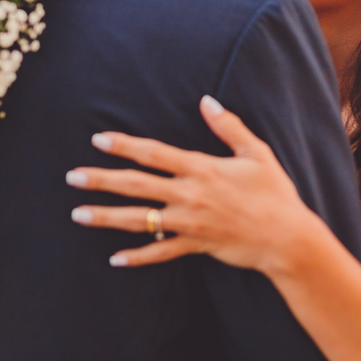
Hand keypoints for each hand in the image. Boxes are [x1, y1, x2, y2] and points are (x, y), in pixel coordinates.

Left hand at [66, 95, 323, 273]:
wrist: (288, 238)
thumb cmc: (275, 193)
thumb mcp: (257, 153)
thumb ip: (229, 127)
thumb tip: (207, 101)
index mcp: (201, 169)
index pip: (154, 153)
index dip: (125, 145)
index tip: (98, 139)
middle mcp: (189, 195)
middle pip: (136, 185)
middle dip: (101, 180)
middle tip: (72, 177)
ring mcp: (190, 223)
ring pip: (140, 220)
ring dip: (106, 217)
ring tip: (78, 214)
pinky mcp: (196, 246)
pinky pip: (161, 253)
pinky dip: (138, 257)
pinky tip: (115, 259)